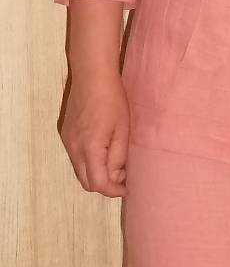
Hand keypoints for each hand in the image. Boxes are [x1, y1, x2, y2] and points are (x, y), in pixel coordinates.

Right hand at [61, 69, 129, 196]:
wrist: (91, 75)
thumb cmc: (112, 100)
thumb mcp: (123, 130)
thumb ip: (118, 157)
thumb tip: (117, 175)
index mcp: (90, 149)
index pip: (98, 184)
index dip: (114, 191)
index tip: (128, 187)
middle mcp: (73, 148)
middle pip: (86, 182)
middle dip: (105, 184)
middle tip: (123, 175)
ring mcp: (67, 141)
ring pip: (80, 170)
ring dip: (96, 173)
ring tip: (115, 161)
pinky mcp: (65, 134)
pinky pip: (76, 157)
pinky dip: (89, 161)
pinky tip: (103, 149)